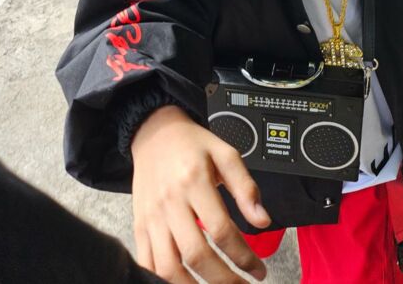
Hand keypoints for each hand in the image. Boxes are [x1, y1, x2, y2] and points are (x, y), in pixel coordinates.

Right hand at [131, 105, 270, 282]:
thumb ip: (246, 187)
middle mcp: (170, 202)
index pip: (221, 230)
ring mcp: (151, 217)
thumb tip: (263, 220)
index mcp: (194, 181)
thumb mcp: (225, 154)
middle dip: (223, 280)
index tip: (258, 270)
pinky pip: (147, 263)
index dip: (243, 256)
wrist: (154, 133)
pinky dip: (162, 281)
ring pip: (168, 267)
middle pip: (196, 255)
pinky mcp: (139, 226)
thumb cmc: (192, 144)